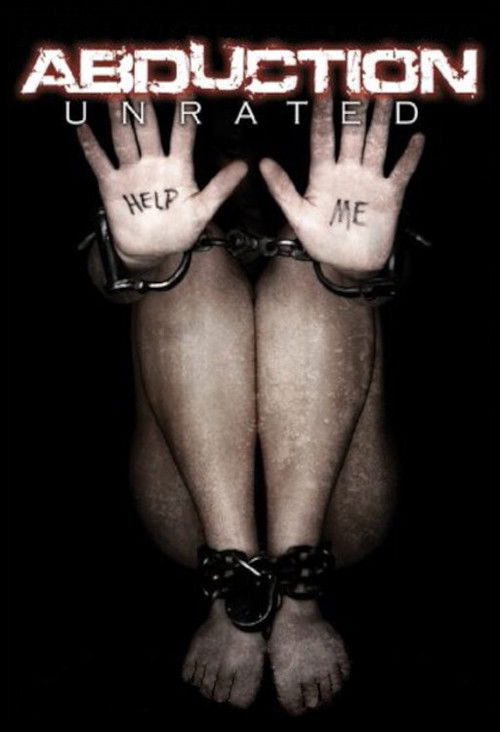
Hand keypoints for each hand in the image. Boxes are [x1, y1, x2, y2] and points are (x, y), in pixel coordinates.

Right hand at [77, 101, 246, 270]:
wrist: (152, 251)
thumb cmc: (179, 230)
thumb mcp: (203, 211)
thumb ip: (220, 188)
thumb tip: (244, 166)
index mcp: (178, 167)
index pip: (182, 134)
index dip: (184, 113)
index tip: (186, 88)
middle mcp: (154, 163)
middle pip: (148, 129)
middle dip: (145, 106)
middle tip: (141, 78)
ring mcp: (132, 172)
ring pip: (124, 139)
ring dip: (119, 118)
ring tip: (115, 94)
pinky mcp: (112, 185)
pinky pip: (99, 162)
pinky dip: (91, 145)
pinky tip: (83, 126)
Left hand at [260, 96, 423, 276]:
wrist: (346, 265)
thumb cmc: (320, 241)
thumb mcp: (297, 216)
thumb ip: (282, 189)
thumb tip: (262, 162)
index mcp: (323, 174)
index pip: (322, 137)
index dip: (321, 114)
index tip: (321, 89)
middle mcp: (347, 171)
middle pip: (351, 133)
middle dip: (354, 109)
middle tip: (358, 80)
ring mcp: (369, 181)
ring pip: (376, 144)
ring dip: (381, 122)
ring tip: (385, 96)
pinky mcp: (389, 195)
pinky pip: (401, 172)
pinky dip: (409, 157)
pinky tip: (416, 138)